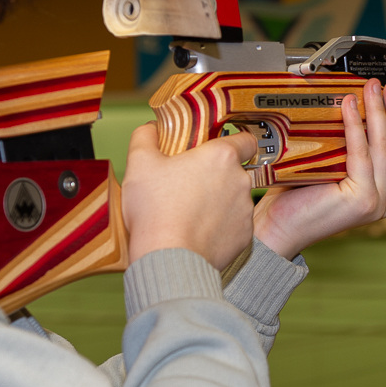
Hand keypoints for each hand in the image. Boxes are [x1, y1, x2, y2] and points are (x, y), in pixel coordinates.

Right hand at [122, 122, 257, 271]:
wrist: (167, 258)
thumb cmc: (155, 210)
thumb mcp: (140, 163)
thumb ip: (146, 137)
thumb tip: (151, 128)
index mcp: (221, 157)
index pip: (245, 140)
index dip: (235, 141)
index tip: (220, 149)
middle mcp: (240, 181)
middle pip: (235, 171)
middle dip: (216, 176)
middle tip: (188, 185)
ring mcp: (245, 211)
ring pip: (235, 199)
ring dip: (218, 202)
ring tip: (189, 213)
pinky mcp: (244, 237)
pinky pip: (234, 226)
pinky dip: (220, 227)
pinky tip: (197, 232)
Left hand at [251, 78, 385, 259]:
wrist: (278, 229)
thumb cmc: (299, 200)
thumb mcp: (336, 172)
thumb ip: (354, 153)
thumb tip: (356, 110)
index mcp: (384, 197)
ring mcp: (376, 201)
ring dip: (381, 112)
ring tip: (372, 89)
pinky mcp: (361, 199)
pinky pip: (362, 153)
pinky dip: (357, 125)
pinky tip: (349, 106)